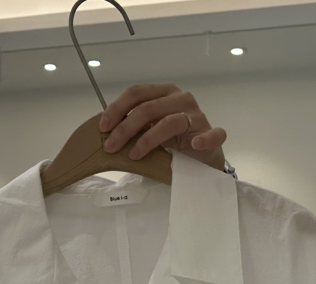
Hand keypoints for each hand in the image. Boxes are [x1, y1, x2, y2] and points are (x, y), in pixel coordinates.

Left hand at [99, 84, 227, 171]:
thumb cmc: (175, 142)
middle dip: (125, 128)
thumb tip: (106, 131)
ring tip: (134, 155)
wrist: (203, 159)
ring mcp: (198, 116)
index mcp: (164, 93)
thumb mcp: (150, 130)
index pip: (137, 93)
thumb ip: (135, 126)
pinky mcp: (212, 134)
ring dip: (148, 139)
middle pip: (149, 108)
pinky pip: (212, 134)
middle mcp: (181, 99)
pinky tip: (194, 145)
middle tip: (110, 147)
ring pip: (170, 122)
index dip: (117, 108)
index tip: (102, 127)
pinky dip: (204, 139)